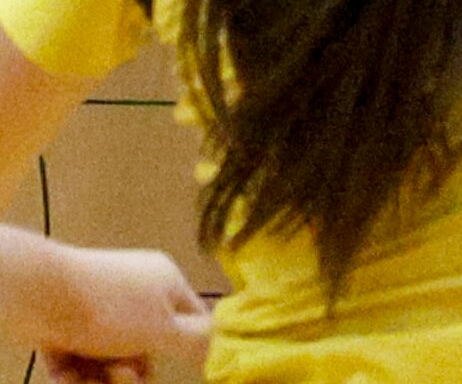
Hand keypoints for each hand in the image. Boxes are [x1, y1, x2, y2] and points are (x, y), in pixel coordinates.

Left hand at [1, 238, 210, 383]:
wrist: (37, 296)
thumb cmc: (109, 310)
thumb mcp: (163, 329)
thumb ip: (197, 341)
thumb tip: (230, 344)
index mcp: (165, 281)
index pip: (191, 317)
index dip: (184, 347)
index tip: (169, 366)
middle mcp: (134, 290)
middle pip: (145, 345)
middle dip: (132, 372)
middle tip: (118, 378)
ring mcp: (96, 306)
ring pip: (108, 356)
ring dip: (100, 379)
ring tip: (86, 382)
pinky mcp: (63, 322)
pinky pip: (78, 356)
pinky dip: (74, 373)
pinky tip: (67, 378)